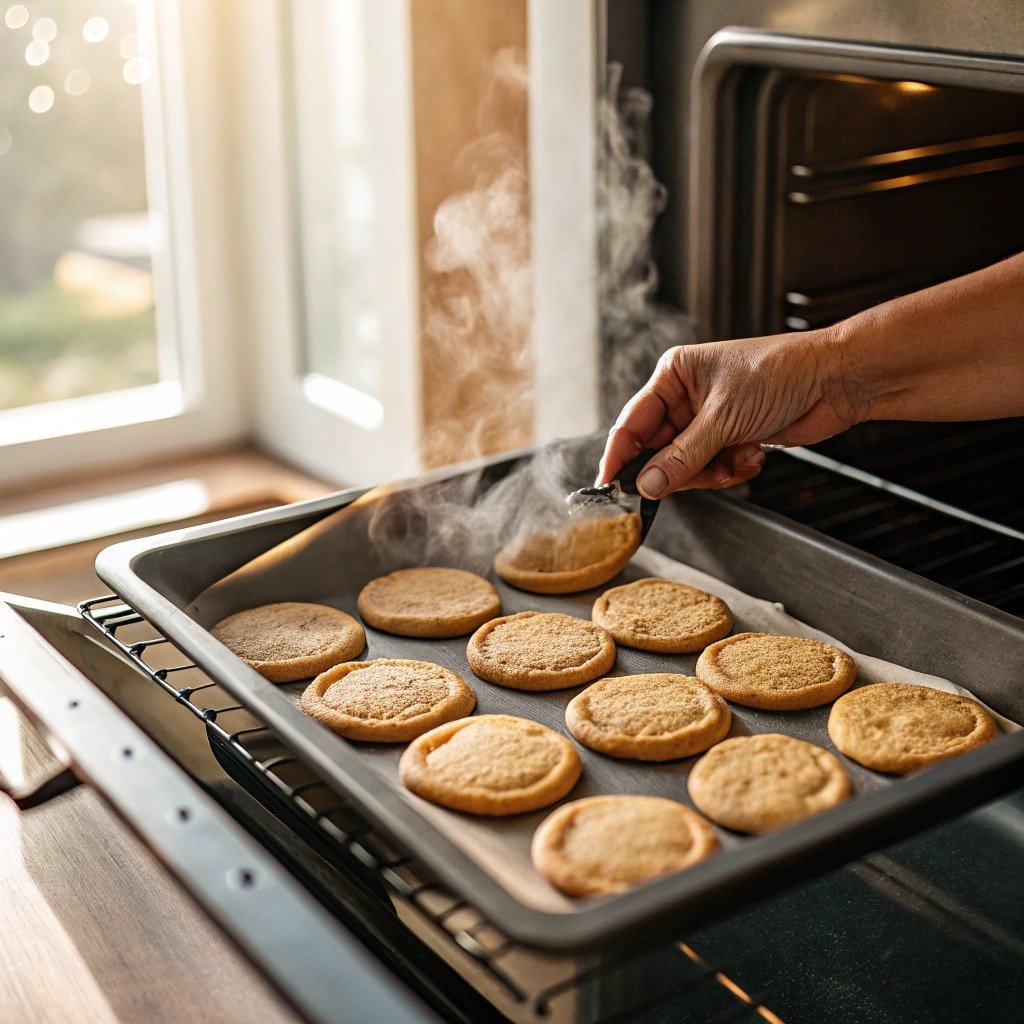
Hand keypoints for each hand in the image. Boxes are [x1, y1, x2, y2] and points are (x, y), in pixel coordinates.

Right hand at [598, 329, 862, 497]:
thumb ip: (681, 456)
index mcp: (674, 376)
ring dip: (711, 471)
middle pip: (658, 451)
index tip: (609, 487)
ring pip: (687, 466)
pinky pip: (714, 469)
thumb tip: (646, 485)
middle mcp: (686, 398)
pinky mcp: (731, 438)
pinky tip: (754, 454)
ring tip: (737, 458)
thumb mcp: (722, 418)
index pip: (632, 423)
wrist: (835, 381)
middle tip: (694, 477)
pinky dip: (732, 469)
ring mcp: (709, 420)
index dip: (620, 457)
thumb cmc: (779, 375)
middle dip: (678, 469)